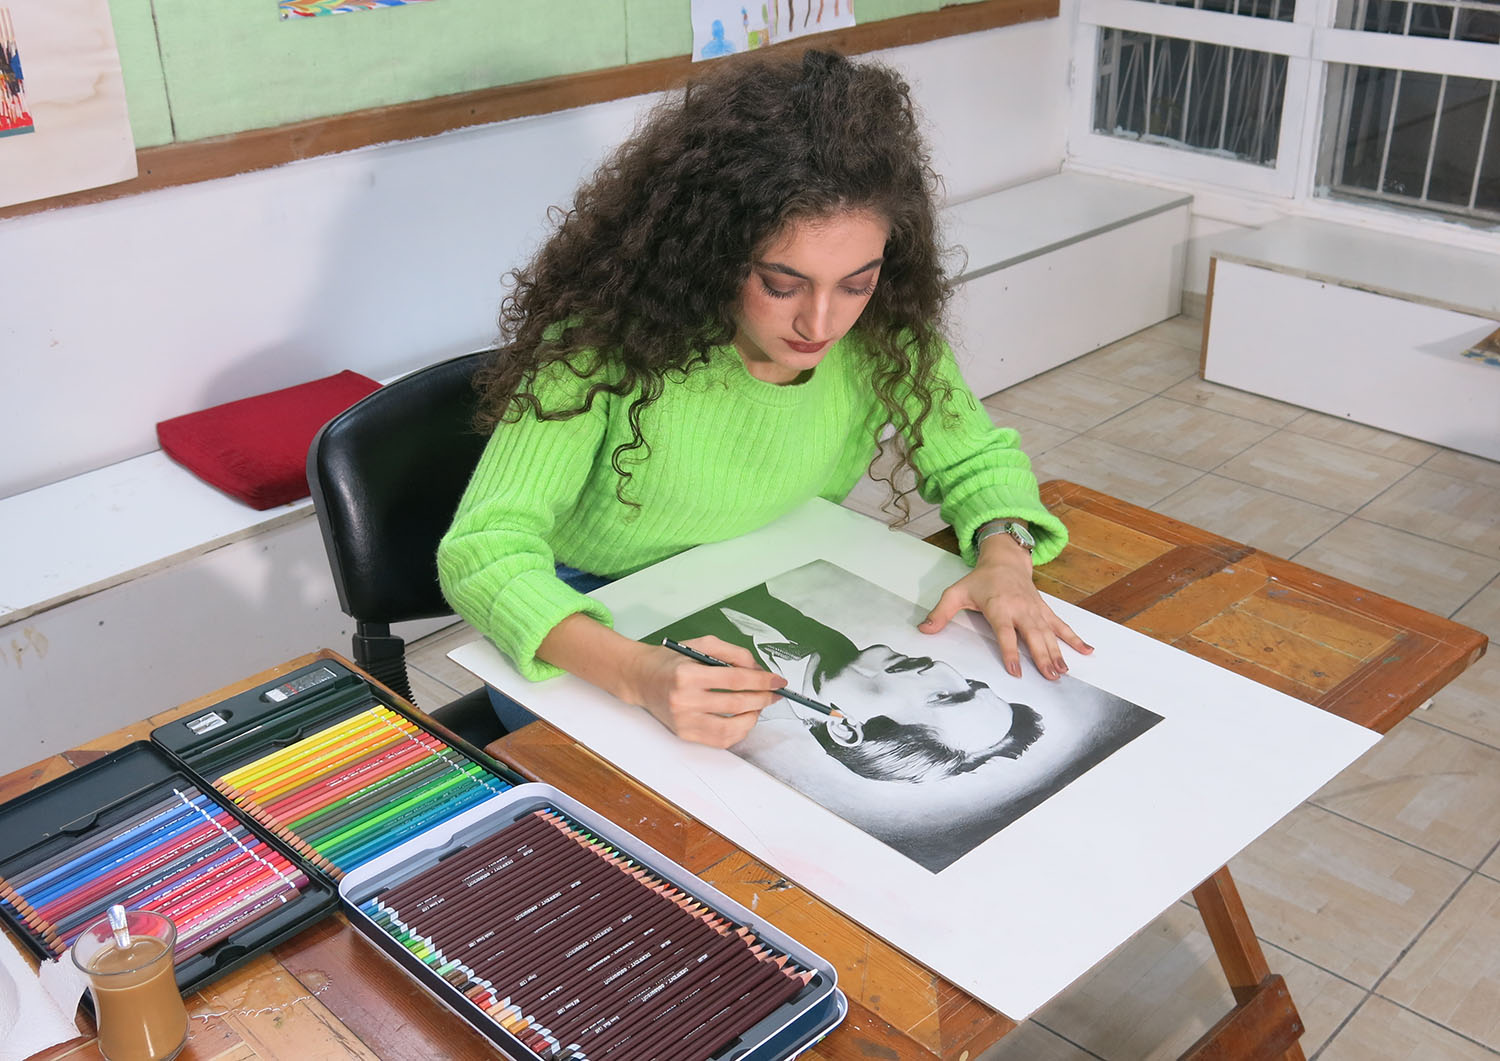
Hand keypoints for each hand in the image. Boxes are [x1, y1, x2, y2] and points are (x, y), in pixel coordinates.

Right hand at [624, 635, 786, 747]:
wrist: (641, 678)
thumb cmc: (672, 660)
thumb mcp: (701, 645)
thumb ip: (733, 653)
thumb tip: (759, 670)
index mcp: (687, 675)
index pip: (735, 679)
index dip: (762, 680)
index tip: (778, 681)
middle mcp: (683, 700)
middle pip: (736, 703)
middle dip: (762, 698)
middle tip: (773, 693)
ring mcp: (683, 721)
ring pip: (731, 728)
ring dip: (752, 718)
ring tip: (758, 707)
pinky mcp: (684, 734)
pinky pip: (719, 740)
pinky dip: (738, 732)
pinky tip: (743, 720)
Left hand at [917, 534, 1092, 679]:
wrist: (1005, 560)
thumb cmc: (980, 580)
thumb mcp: (956, 593)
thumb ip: (940, 613)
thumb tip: (924, 629)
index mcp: (1000, 608)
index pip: (1006, 633)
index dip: (1011, 652)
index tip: (1016, 671)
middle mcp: (1021, 610)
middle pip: (1033, 636)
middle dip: (1043, 657)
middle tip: (1051, 677)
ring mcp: (1035, 610)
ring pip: (1049, 634)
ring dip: (1058, 654)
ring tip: (1064, 673)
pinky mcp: (1044, 610)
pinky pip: (1061, 626)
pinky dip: (1075, 638)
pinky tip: (1087, 651)